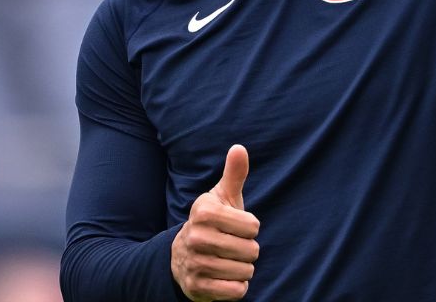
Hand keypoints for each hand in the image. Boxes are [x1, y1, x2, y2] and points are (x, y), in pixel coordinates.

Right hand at [172, 145, 259, 300]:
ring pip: (246, 271)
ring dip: (243, 269)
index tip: (236, 226)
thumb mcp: (223, 197)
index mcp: (204, 212)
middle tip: (232, 245)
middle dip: (248, 250)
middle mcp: (196, 237)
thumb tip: (239, 148)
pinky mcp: (197, 287)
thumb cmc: (213, 222)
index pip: (253, 227)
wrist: (182, 258)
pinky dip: (237, 287)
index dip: (251, 228)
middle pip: (251, 250)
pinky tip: (226, 277)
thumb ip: (234, 174)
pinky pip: (236, 291)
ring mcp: (195, 263)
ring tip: (228, 261)